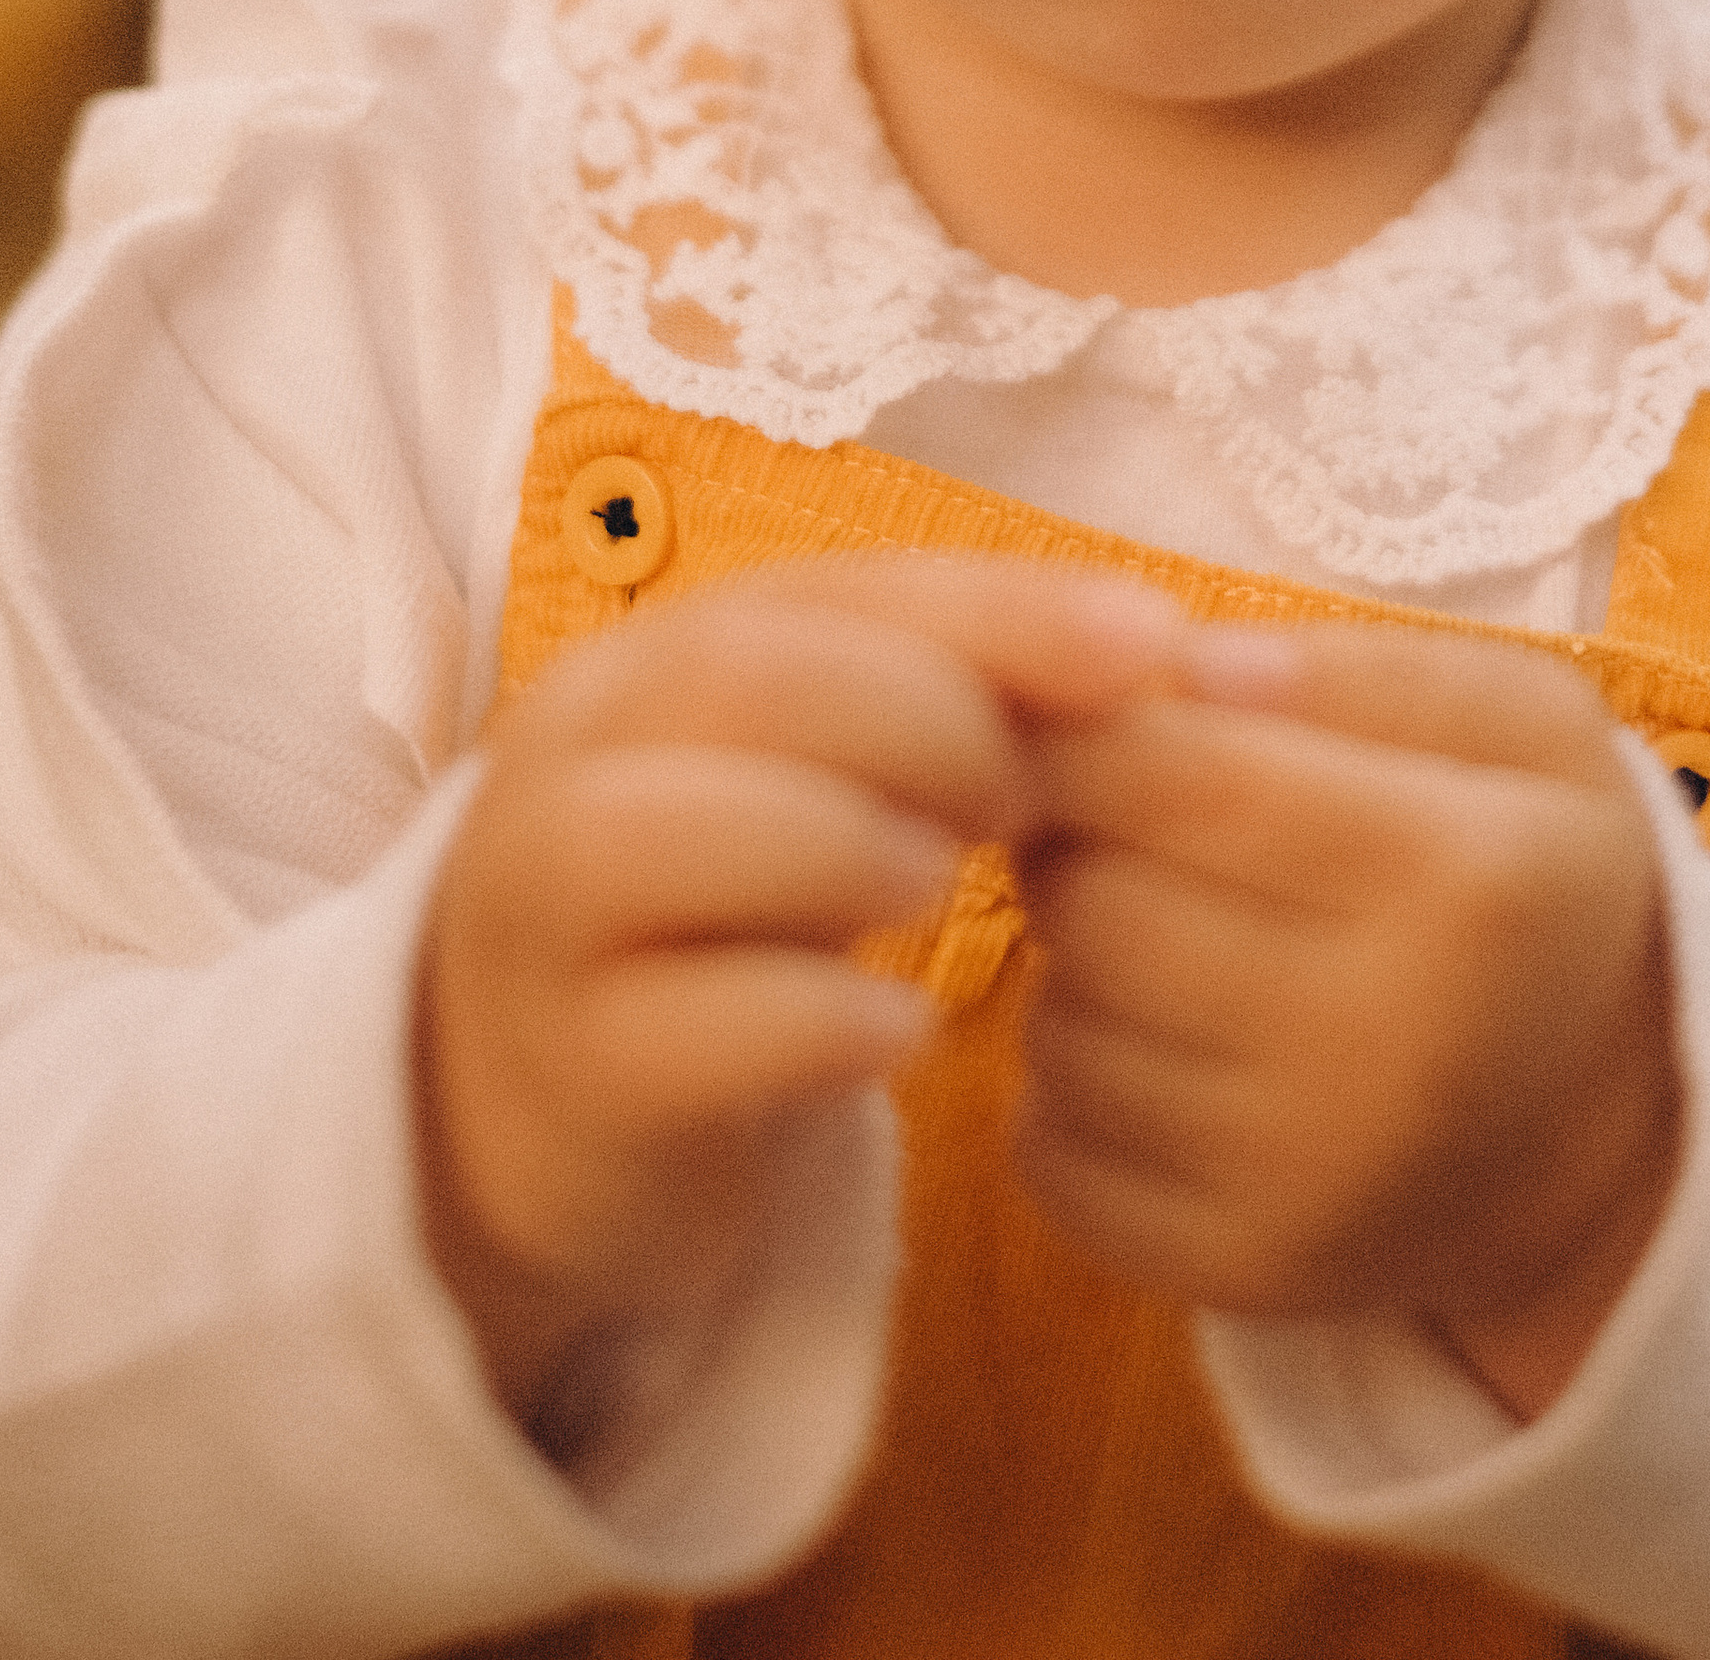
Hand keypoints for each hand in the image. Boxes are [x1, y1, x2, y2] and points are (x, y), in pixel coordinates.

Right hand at [414, 555, 1183, 1440]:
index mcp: (654, 662)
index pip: (834, 591)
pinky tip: (901, 1031)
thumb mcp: (820, 788)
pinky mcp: (567, 1067)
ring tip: (950, 892)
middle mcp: (574, 755)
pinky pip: (686, 1025)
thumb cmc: (721, 920)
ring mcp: (547, 913)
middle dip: (924, 719)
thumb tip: (1171, 654)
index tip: (1151, 646)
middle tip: (1022, 801)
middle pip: (748, 678)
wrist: (539, 1117)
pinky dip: (817, 1017)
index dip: (1000, 607)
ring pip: (676, 832)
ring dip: (851, 843)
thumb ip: (953, 708)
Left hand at [1014, 626, 1681, 1418]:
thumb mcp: (1518, 723)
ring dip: (1073, 965)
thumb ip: (1354, 667)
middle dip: (1074, 837)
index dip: (1084, 721)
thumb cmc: (1538, 876)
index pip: (1172, 771)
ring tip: (1170, 933)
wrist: (1610, 1132)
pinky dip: (1070, 1093)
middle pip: (1088, 902)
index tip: (1090, 704)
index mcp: (1468, 881)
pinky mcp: (1241, 1278)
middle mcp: (1390, 1052)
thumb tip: (1179, 669)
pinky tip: (1164, 1048)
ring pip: (1056, 1029)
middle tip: (1134, 823)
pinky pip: (1049, 1156)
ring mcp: (1310, 1188)